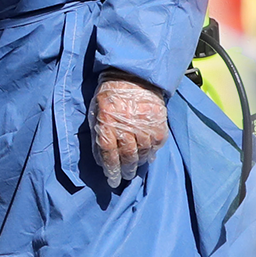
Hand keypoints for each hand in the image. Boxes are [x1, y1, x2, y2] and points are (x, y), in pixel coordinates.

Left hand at [90, 72, 168, 187]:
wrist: (133, 76)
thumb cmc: (109, 95)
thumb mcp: (96, 112)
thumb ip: (98, 134)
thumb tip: (103, 158)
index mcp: (107, 122)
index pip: (109, 153)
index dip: (111, 169)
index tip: (112, 180)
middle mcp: (126, 125)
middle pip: (128, 155)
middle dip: (127, 169)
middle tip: (126, 176)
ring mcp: (144, 123)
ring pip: (144, 151)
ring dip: (140, 162)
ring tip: (137, 166)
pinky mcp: (158, 121)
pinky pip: (157, 143)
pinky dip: (153, 150)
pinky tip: (149, 154)